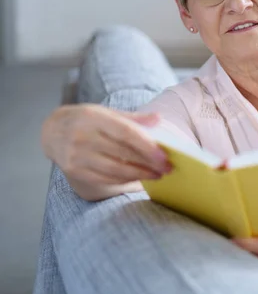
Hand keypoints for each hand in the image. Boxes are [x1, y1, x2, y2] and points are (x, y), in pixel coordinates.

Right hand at [41, 104, 171, 191]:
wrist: (53, 130)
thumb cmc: (88, 120)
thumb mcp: (108, 112)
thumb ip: (134, 118)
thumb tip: (159, 118)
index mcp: (95, 118)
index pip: (126, 133)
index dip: (147, 146)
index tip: (164, 156)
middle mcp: (84, 137)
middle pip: (123, 153)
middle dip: (148, 163)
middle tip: (167, 168)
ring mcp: (77, 155)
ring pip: (115, 170)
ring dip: (139, 175)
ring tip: (156, 175)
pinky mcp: (74, 170)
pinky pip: (104, 179)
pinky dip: (124, 181)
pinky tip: (138, 180)